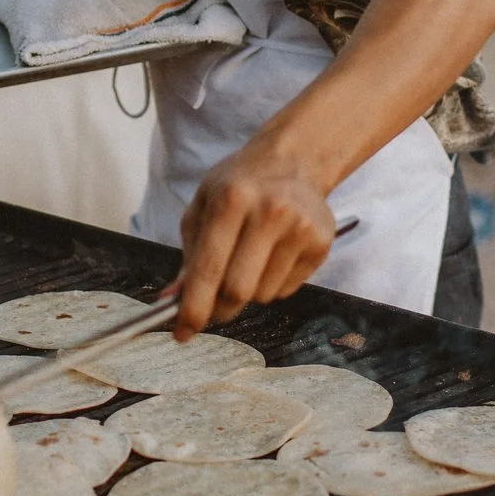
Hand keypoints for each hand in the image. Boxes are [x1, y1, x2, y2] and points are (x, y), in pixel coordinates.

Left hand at [174, 144, 334, 337]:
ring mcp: (300, 228)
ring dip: (249, 292)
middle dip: (220, 308)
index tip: (183, 333)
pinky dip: (272, 284)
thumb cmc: (240, 185)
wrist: (292, 162)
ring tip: (250, 260)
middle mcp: (269, 212)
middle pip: (238, 291)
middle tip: (213, 304)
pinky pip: (286, 290)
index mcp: (231, 199)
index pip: (209, 268)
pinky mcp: (321, 242)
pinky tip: (273, 255)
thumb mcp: (204, 207)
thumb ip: (189, 256)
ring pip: (263, 295)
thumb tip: (173, 301)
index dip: (194, 307)